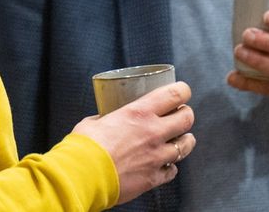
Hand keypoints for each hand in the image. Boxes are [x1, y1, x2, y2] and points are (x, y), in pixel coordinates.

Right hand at [73, 81, 195, 204]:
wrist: (81, 177)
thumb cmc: (83, 147)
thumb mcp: (93, 122)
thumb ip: (104, 119)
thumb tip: (103, 121)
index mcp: (138, 113)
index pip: (174, 94)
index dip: (183, 90)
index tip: (182, 91)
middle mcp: (153, 132)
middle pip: (187, 118)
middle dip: (186, 114)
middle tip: (180, 115)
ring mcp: (156, 156)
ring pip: (186, 145)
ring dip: (185, 141)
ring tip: (180, 140)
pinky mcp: (153, 178)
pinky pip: (172, 171)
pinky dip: (169, 167)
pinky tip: (163, 165)